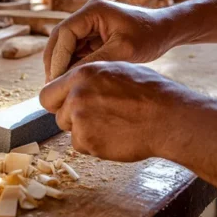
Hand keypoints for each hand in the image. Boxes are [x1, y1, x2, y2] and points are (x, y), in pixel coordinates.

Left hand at [39, 62, 203, 161]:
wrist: (168, 117)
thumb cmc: (150, 92)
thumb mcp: (116, 71)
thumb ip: (89, 79)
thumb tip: (74, 84)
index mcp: (82, 74)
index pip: (48, 92)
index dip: (56, 101)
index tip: (65, 106)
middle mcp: (76, 95)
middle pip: (56, 113)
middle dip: (70, 118)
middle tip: (93, 119)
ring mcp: (80, 119)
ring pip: (70, 130)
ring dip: (84, 131)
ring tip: (112, 125)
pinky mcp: (87, 141)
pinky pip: (82, 146)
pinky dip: (94, 145)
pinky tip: (115, 137)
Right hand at [44, 0, 173, 81]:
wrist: (166, 30)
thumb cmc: (150, 36)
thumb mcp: (122, 51)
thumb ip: (95, 62)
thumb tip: (69, 78)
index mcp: (92, 11)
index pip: (64, 33)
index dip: (57, 57)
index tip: (56, 80)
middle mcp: (86, 14)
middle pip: (59, 39)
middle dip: (54, 63)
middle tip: (52, 86)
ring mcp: (88, 24)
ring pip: (64, 46)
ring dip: (61, 65)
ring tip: (60, 87)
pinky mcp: (92, 35)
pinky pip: (75, 51)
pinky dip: (72, 65)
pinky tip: (73, 81)